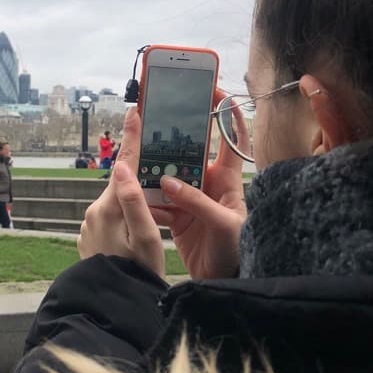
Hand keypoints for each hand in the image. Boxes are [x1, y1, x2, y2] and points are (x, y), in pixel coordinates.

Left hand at [77, 107, 163, 277]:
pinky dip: (123, 217)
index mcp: (109, 206)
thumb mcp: (146, 237)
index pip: (124, 163)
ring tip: (154, 218)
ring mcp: (89, 224)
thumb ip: (134, 200)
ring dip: (132, 201)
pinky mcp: (89, 236)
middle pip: (121, 182)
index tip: (134, 111)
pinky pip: (110, 217)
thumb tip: (120, 166)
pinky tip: (135, 233)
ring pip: (116, 201)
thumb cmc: (137, 273)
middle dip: (139, 176)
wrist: (112, 304)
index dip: (132, 136)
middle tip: (158, 173)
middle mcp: (94, 210)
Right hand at [149, 88, 246, 279]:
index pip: (231, 139)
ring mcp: (192, 199)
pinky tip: (135, 193)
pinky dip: (146, 199)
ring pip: (169, 176)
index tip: (215, 90)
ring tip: (137, 159)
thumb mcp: (223, 223)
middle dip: (173, 140)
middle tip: (154, 123)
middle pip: (190, 153)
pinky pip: (158, 202)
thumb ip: (196, 202)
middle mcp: (209, 184)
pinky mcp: (178, 217)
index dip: (226, 114)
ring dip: (154, 171)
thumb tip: (168, 182)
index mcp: (228, 180)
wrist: (226, 282)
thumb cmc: (238, 249)